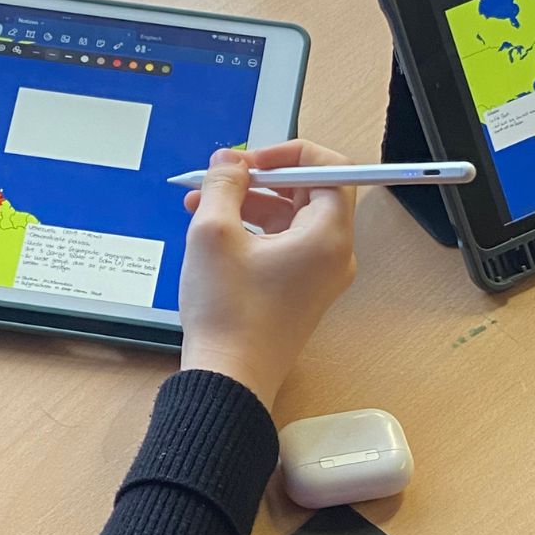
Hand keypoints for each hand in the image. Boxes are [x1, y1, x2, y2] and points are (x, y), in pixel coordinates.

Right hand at [179, 141, 357, 409]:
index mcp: (328, 236)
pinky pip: (284, 244)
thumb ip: (224, 184)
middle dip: (262, 178)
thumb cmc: (227, 312)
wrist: (228, 380)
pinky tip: (212, 230)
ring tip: (201, 203)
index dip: (288, 154)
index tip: (251, 159)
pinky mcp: (300, 291)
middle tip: (222, 177)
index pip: (331, 169)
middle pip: (310, 192)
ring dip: (249, 203)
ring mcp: (319, 275)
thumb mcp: (213, 232)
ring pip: (291, 218)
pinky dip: (252, 230)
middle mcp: (334, 254)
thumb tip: (231, 161)